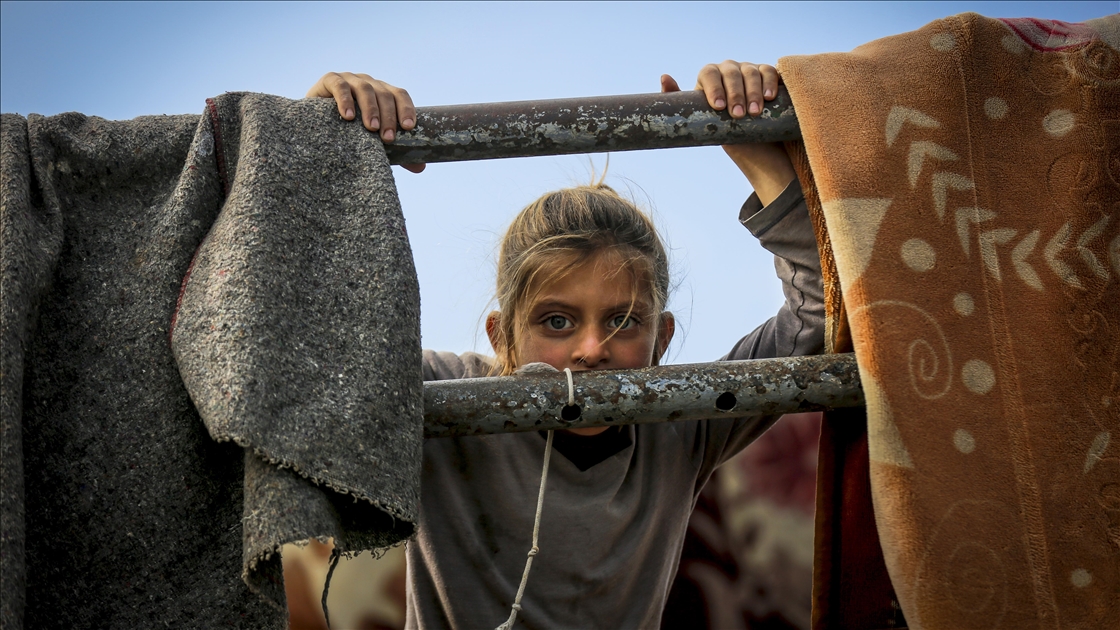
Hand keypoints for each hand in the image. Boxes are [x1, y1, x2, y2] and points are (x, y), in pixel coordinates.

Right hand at [306, 72, 424, 172]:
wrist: (315, 123)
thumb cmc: (349, 132)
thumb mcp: (372, 141)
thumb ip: (396, 152)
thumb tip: (420, 168)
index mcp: (382, 93)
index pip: (400, 94)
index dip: (406, 108)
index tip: (408, 127)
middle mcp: (369, 83)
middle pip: (384, 94)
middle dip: (388, 116)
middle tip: (388, 138)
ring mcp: (350, 80)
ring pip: (365, 89)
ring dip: (370, 109)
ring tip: (371, 128)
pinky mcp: (330, 81)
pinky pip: (340, 86)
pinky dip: (345, 100)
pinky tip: (347, 116)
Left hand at [661, 61, 794, 205]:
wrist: (751, 142)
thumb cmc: (722, 130)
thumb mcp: (701, 121)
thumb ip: (680, 102)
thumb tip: (664, 77)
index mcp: (710, 78)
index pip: (708, 74)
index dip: (713, 88)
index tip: (718, 107)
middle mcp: (729, 70)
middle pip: (731, 72)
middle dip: (735, 94)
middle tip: (738, 116)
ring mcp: (749, 70)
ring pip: (751, 72)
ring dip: (753, 91)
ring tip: (754, 113)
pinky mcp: (768, 75)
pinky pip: (770, 71)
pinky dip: (770, 82)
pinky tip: (769, 97)